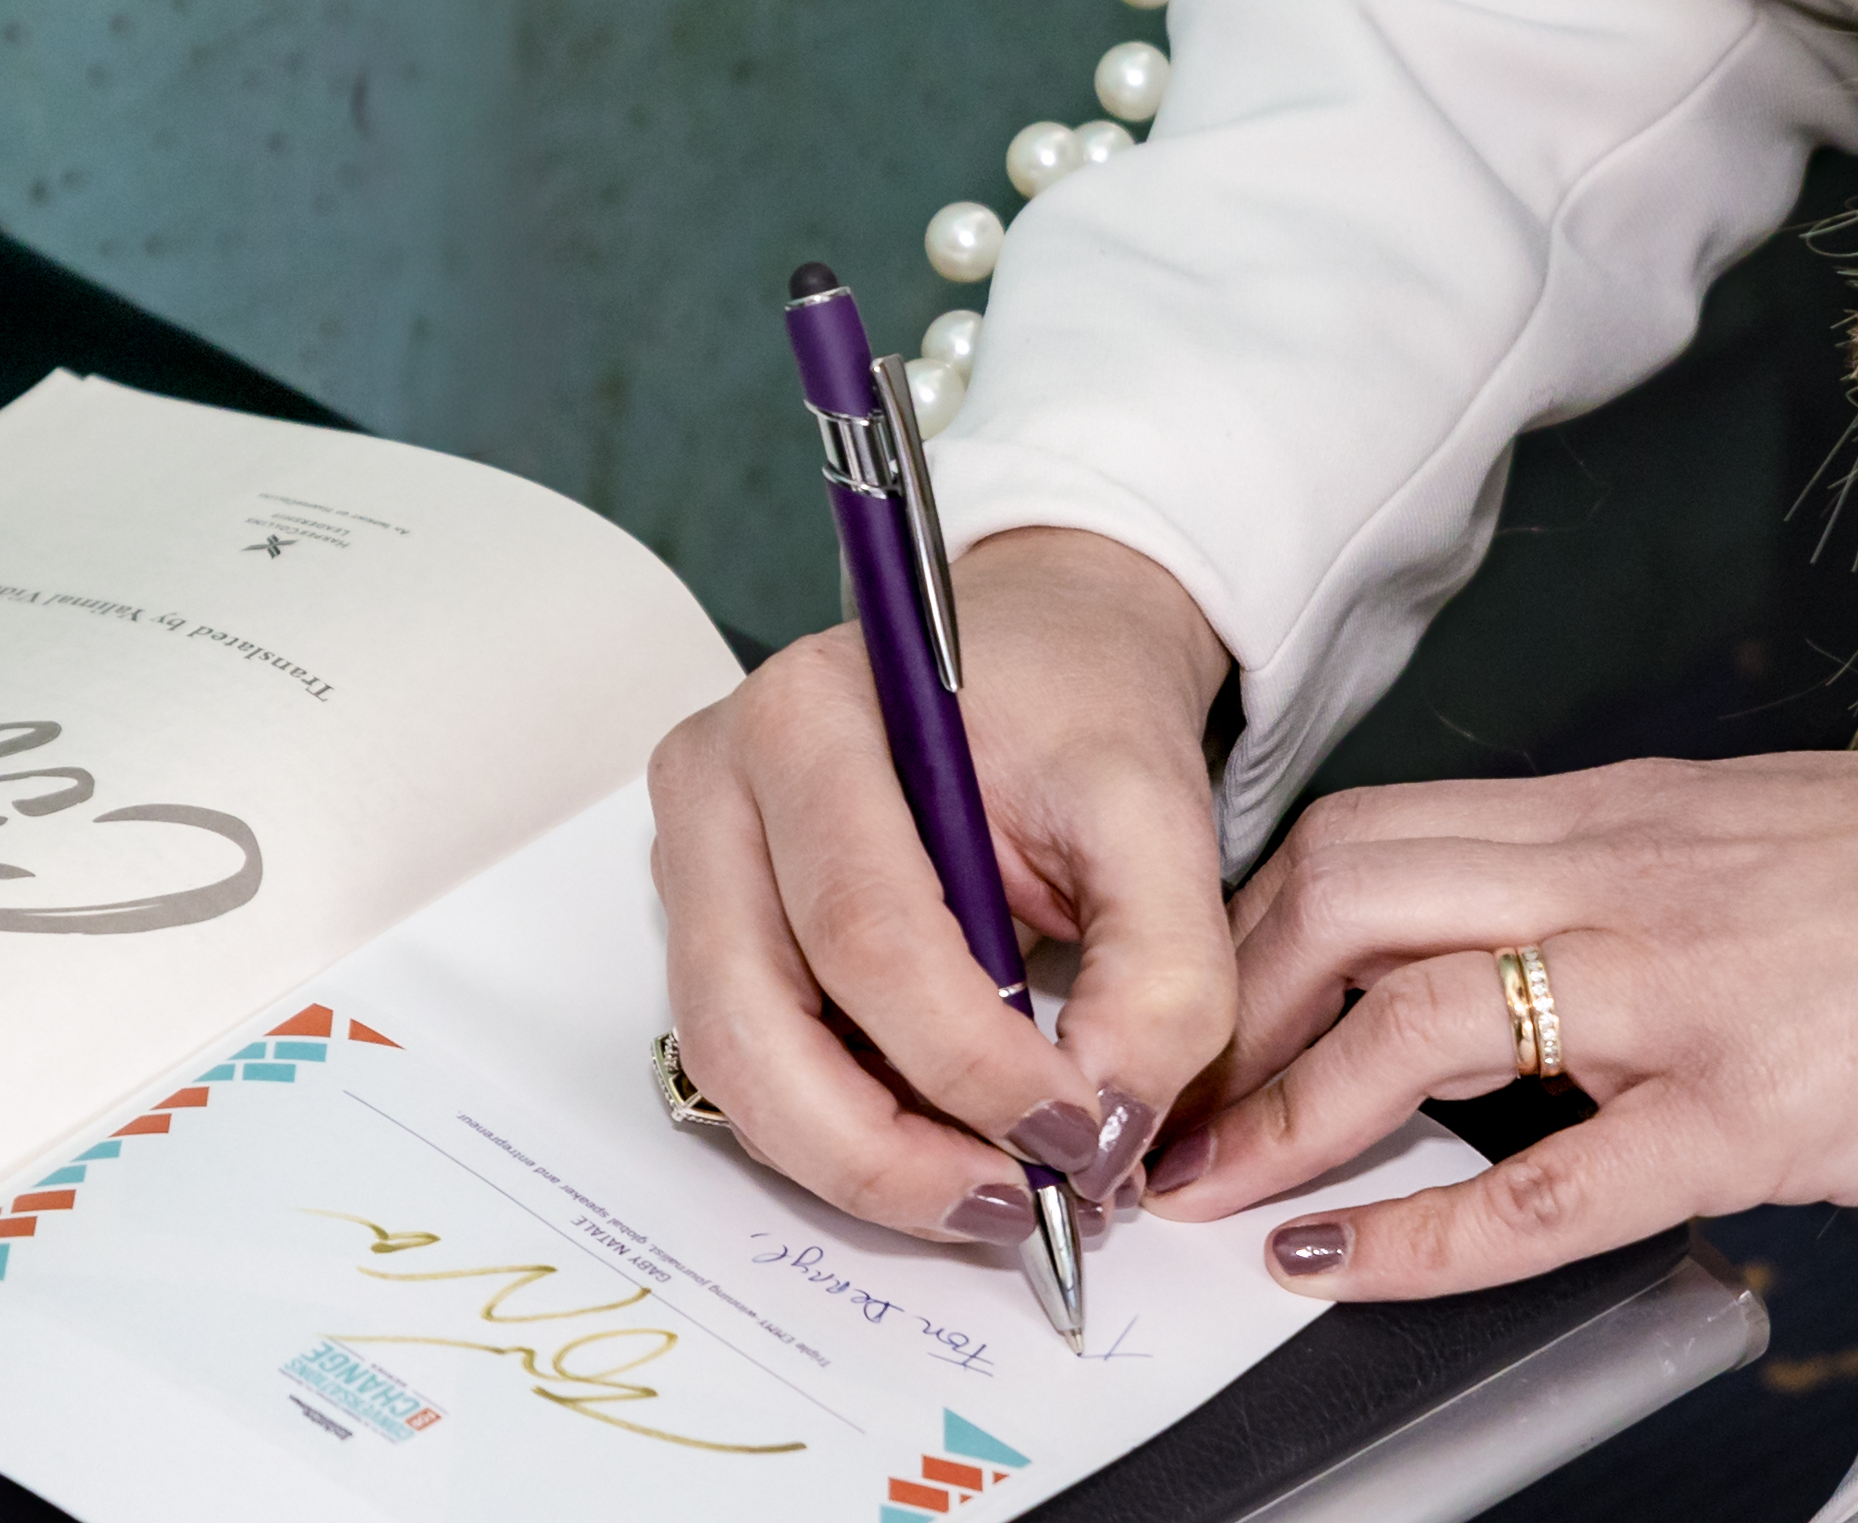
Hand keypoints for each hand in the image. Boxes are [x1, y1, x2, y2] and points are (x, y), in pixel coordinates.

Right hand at [649, 528, 1234, 1245]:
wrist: (1044, 650)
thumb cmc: (1082, 710)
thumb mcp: (1161, 814)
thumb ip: (1163, 972)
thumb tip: (1107, 1133)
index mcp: (808, 716)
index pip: (865, 929)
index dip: (970, 1063)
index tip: (1083, 1135)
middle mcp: (715, 783)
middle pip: (754, 1016)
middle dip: (885, 1149)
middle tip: (1017, 1206)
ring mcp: (693, 857)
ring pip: (732, 1062)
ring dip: (860, 1159)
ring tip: (992, 1194)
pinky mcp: (707, 924)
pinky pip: (749, 1064)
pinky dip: (843, 1131)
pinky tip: (944, 1149)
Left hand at [1141, 748, 1857, 1296]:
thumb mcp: (1743, 830)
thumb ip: (1610, 869)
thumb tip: (1500, 923)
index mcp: (1612, 811)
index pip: (1368, 830)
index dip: (1252, 914)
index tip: (1198, 991)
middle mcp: (1618, 876)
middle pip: (1344, 893)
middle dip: (1224, 997)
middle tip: (1170, 1093)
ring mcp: (1678, 990)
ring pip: (1415, 1018)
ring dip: (1286, 1110)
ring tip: (1213, 1186)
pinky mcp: (1753, 1111)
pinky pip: (1552, 1183)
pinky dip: (1428, 1234)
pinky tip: (1350, 1270)